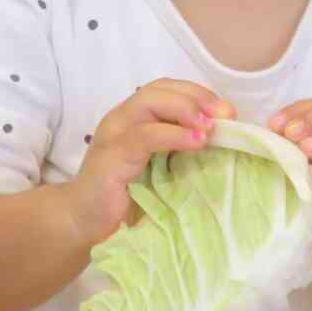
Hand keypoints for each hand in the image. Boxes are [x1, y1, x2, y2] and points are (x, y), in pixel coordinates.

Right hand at [68, 81, 234, 247]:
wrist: (84, 221)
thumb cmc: (125, 196)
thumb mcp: (158, 166)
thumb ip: (179, 148)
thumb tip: (220, 139)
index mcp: (133, 118)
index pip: (165, 89)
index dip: (197, 93)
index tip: (227, 110)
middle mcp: (121, 118)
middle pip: (159, 89)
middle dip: (197, 97)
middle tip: (226, 114)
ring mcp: (113, 135)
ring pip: (149, 102)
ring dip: (186, 109)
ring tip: (210, 126)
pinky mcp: (110, 157)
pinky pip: (143, 136)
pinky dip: (173, 135)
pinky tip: (195, 141)